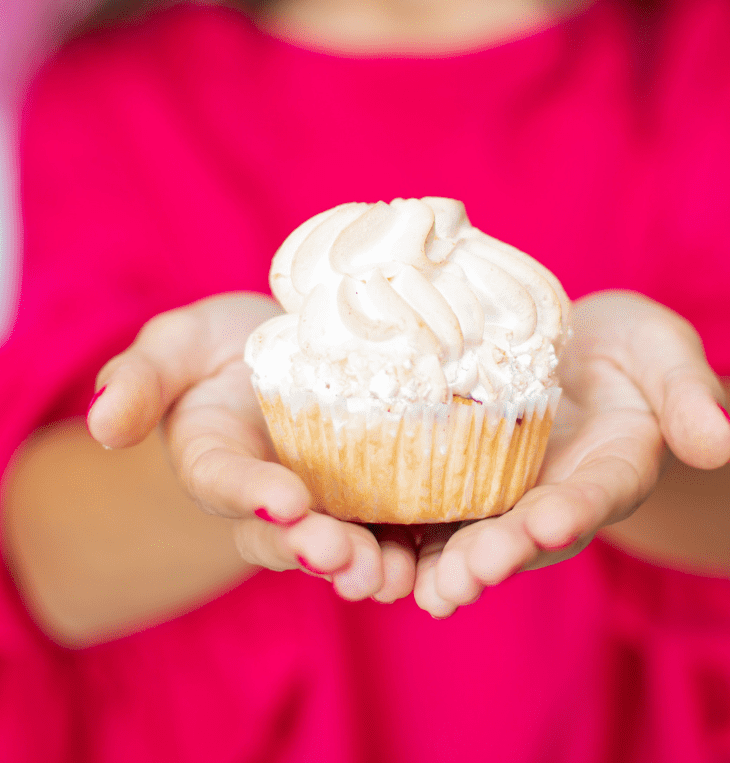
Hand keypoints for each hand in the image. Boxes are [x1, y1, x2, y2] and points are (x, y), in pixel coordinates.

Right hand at [87, 293, 415, 603]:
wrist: (284, 346)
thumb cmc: (219, 348)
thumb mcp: (175, 347)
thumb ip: (140, 379)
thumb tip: (102, 422)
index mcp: (215, 461)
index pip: (226, 481)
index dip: (252, 492)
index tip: (284, 496)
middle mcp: (269, 493)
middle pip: (286, 534)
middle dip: (312, 549)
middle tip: (343, 558)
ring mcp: (323, 497)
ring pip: (340, 543)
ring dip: (364, 563)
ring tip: (389, 576)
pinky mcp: (373, 489)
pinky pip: (390, 524)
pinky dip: (410, 544)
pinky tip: (436, 555)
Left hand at [410, 291, 729, 616]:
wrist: (576, 349)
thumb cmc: (631, 350)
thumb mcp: (666, 355)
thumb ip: (691, 396)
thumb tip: (722, 444)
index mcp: (611, 468)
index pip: (597, 493)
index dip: (577, 508)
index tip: (554, 519)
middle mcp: (555, 494)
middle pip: (526, 531)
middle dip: (497, 554)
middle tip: (464, 577)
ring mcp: (504, 490)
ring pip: (472, 533)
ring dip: (444, 562)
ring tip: (414, 584)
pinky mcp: (459, 475)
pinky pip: (429, 506)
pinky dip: (402, 527)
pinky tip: (367, 542)